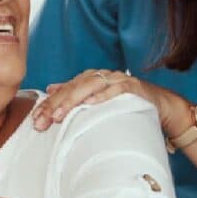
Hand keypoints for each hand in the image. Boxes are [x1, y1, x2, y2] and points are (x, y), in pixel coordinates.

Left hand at [31, 69, 191, 134]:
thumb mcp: (98, 101)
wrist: (160, 105)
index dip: (48, 104)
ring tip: (59, 115)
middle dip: (56, 105)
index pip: (64, 90)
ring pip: (89, 87)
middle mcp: (101, 76)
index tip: (35, 120)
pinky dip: (101, 96)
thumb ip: (76, 93)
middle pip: (73, 88)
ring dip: (73, 100)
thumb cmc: (126, 105)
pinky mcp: (131, 86)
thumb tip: (51, 88)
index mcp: (90, 79)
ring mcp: (116, 79)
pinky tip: (89, 104)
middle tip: (43, 121)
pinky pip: (114, 89)